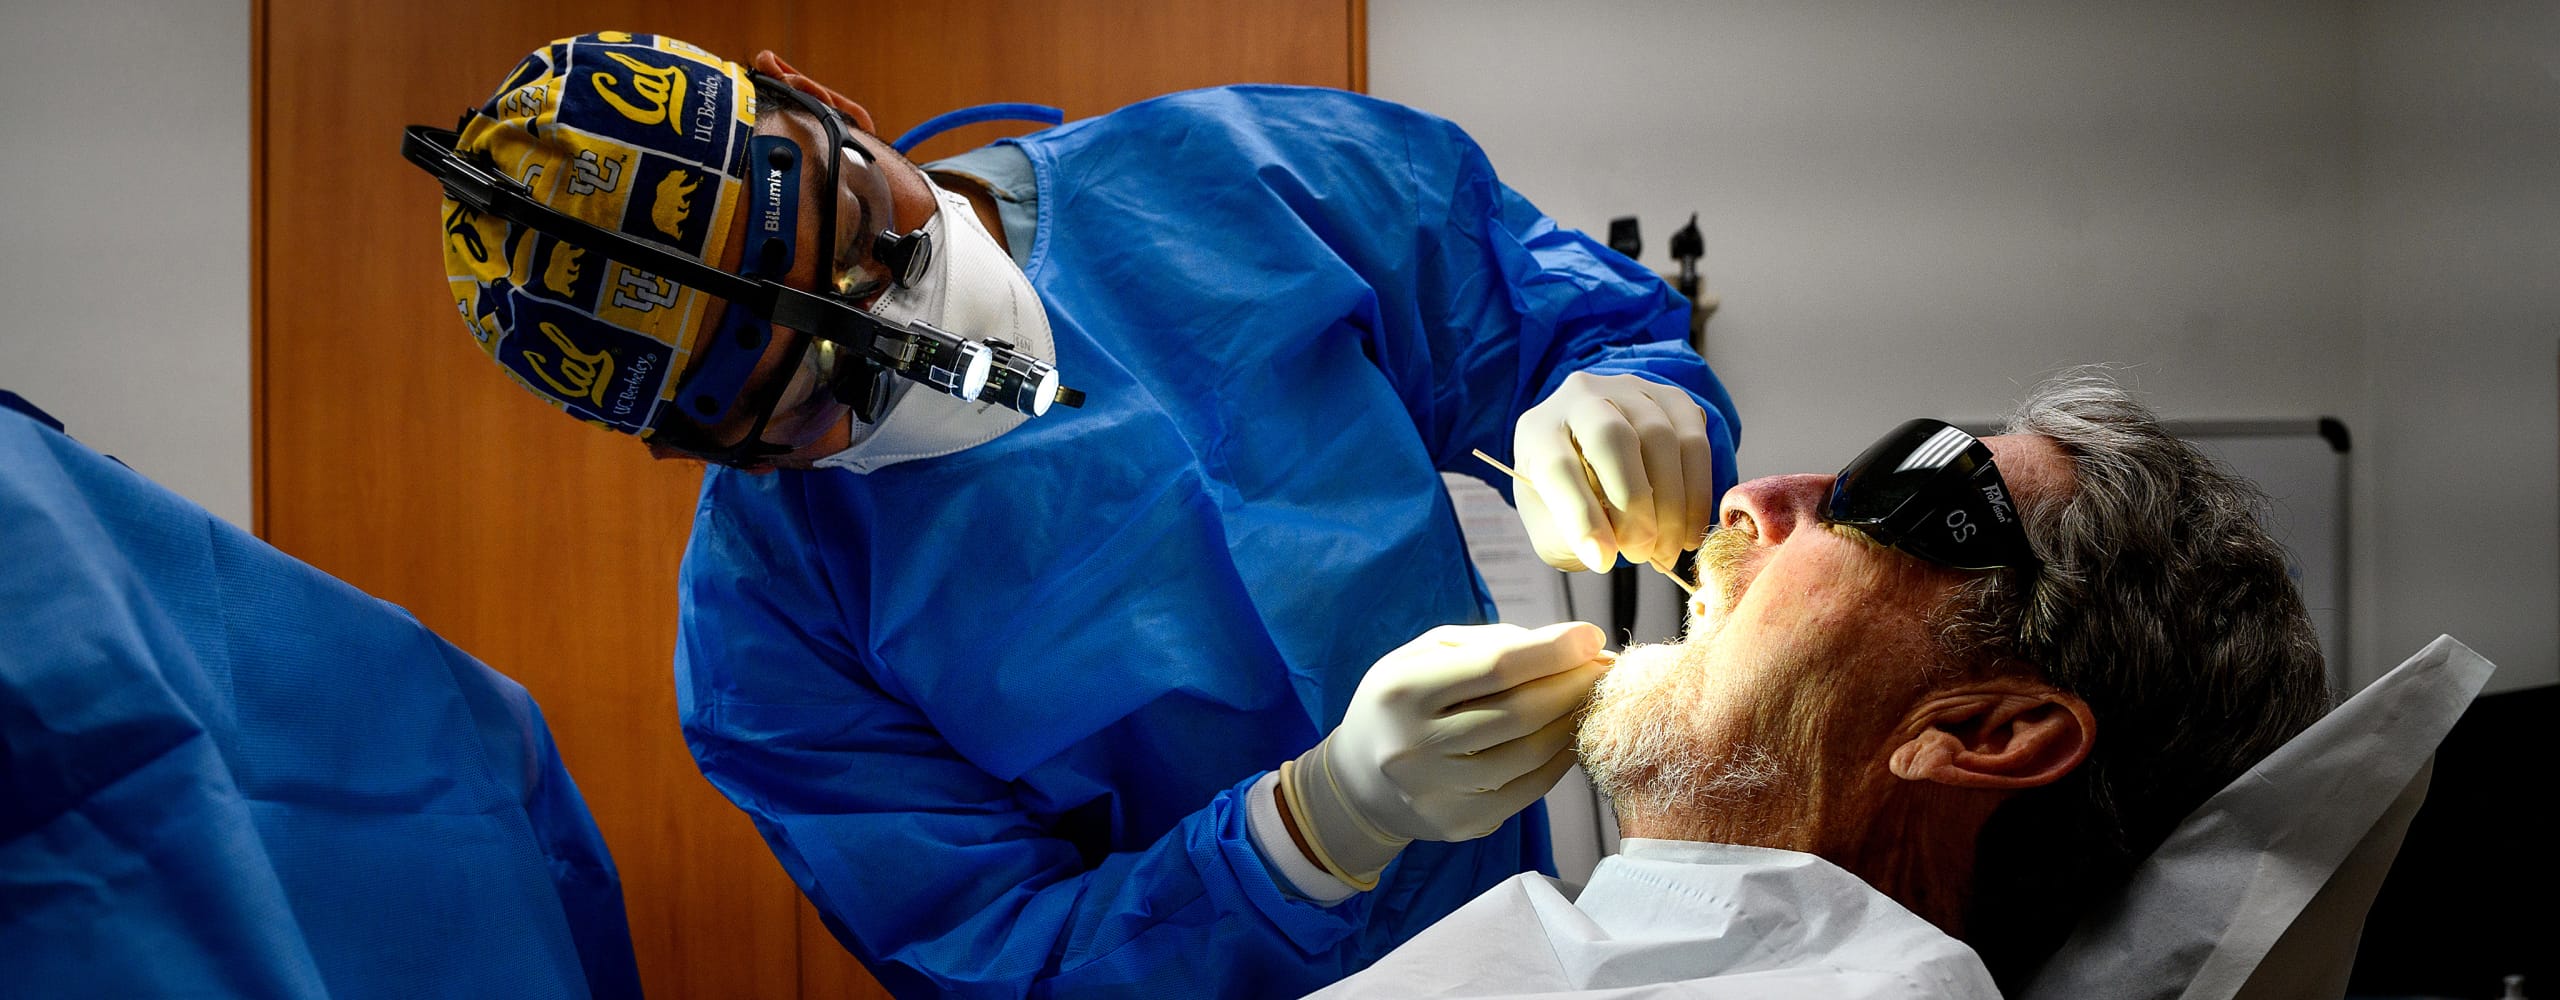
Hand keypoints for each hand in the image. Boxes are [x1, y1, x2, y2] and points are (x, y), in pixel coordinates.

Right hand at [1281, 622, 1609, 887]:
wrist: (1360, 779)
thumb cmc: (1405, 701)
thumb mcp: (1426, 655)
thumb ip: (1493, 643)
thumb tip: (1573, 646)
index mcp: (1402, 690)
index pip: (1495, 666)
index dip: (1553, 651)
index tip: (1591, 635)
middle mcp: (1413, 746)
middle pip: (1519, 713)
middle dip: (1573, 685)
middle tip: (1603, 668)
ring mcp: (1436, 792)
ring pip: (1530, 755)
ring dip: (1572, 722)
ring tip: (1587, 699)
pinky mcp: (1460, 824)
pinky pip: (1529, 790)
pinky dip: (1559, 760)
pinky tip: (1567, 736)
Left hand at [1512, 371, 1715, 570]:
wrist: (1599, 462)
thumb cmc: (1571, 500)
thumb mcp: (1552, 527)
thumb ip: (1571, 539)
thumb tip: (1605, 554)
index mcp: (1537, 431)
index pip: (1557, 467)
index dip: (1581, 516)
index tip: (1602, 561)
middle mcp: (1581, 397)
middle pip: (1613, 437)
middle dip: (1633, 502)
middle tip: (1642, 553)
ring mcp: (1630, 391)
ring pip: (1661, 438)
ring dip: (1671, 504)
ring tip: (1666, 551)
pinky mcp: (1672, 399)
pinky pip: (1694, 442)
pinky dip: (1698, 492)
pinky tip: (1689, 530)